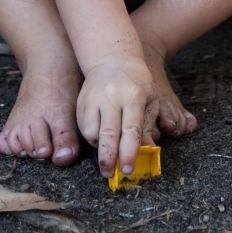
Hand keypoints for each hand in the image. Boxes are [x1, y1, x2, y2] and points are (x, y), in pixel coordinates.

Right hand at [76, 54, 158, 176]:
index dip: (129, 151)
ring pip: (91, 132)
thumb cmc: (137, 81)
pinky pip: (83, 126)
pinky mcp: (81, 102)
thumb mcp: (150, 98)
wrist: (112, 58)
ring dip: (98, 147)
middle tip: (109, 174)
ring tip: (107, 152)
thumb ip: (148, 124)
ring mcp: (94, 99)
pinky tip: (99, 138)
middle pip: (108, 133)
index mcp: (134, 97)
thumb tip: (148, 149)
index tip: (129, 169)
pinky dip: (90, 137)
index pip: (131, 129)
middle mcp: (112, 98)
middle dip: (108, 157)